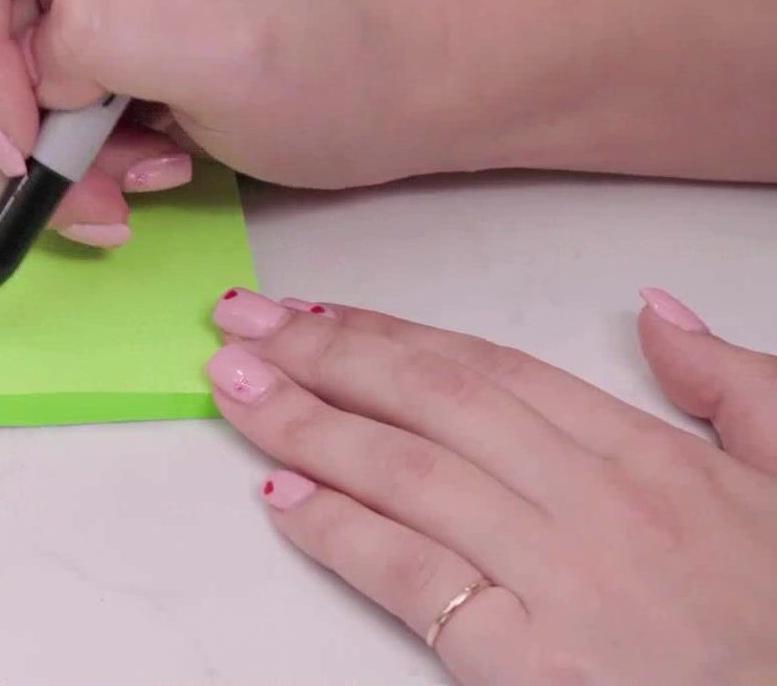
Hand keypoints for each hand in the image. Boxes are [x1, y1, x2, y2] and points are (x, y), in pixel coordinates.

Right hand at [0, 0, 444, 245]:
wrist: (396, 92)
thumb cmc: (337, 62)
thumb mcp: (237, 52)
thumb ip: (113, 39)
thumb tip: (35, 73)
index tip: (29, 135)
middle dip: (1, 132)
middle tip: (88, 187)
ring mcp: (54, 2)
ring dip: (34, 165)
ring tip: (133, 182)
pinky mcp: (64, 60)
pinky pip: (7, 125)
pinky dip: (57, 172)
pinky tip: (136, 172)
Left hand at [205, 286, 776, 684]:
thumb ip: (734, 389)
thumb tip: (657, 313)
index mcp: (648, 457)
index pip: (490, 370)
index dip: (391, 334)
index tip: (316, 311)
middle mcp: (595, 504)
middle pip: (432, 402)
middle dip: (325, 354)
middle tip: (242, 325)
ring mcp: (559, 581)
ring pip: (407, 473)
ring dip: (306, 424)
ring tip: (234, 390)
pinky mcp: (529, 663)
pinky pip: (412, 577)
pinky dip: (339, 532)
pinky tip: (279, 498)